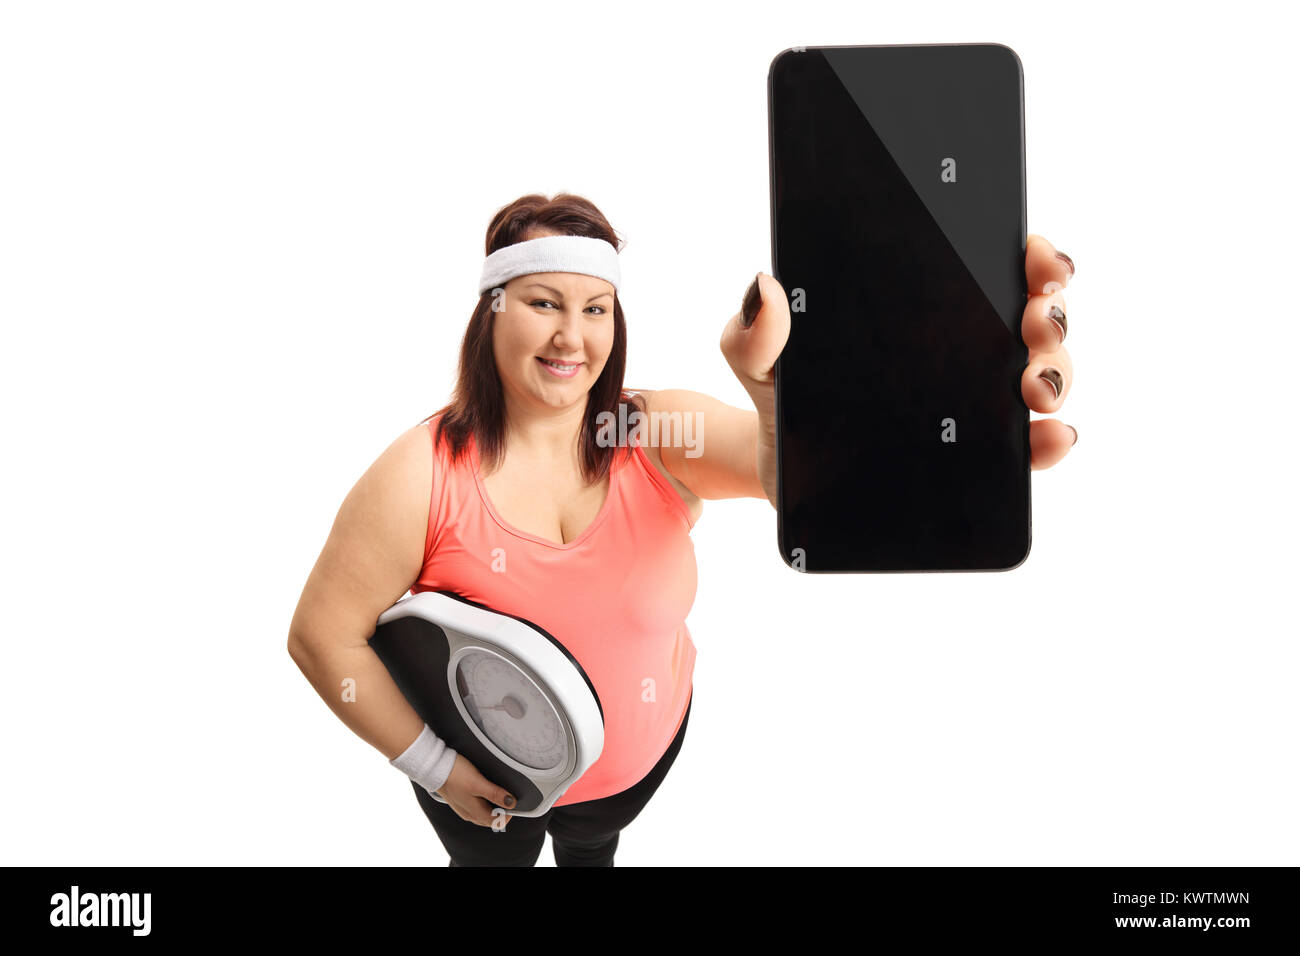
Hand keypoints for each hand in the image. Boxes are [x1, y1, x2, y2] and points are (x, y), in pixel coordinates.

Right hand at [435, 753, 516, 829]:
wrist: (434, 767)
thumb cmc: (456, 775)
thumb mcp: (478, 783)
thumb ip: (495, 794)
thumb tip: (512, 803)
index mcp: (475, 813)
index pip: (497, 822)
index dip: (508, 813)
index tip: (513, 800)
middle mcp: (469, 814)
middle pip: (491, 819)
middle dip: (501, 810)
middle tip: (507, 794)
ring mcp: (463, 808)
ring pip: (483, 813)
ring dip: (492, 806)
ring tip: (496, 791)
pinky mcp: (459, 800)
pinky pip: (475, 806)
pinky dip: (483, 802)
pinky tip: (483, 790)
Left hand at [720, 236, 1078, 507]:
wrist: (777, 470)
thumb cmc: (778, 394)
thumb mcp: (755, 357)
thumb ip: (752, 329)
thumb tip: (766, 287)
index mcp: (920, 306)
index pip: (994, 264)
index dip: (1032, 255)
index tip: (1036, 260)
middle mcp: (959, 346)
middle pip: (1034, 316)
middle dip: (1051, 314)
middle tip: (1034, 322)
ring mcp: (971, 401)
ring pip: (1042, 373)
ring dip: (1057, 372)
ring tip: (1034, 388)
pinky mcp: (972, 456)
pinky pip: (1027, 447)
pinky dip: (1049, 442)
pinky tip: (1049, 439)